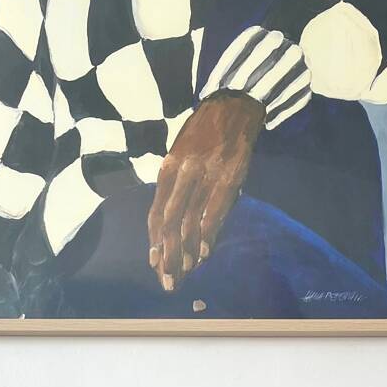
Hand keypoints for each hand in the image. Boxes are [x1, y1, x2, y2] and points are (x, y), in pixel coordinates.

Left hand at [147, 93, 265, 291]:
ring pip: (190, 222)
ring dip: (186, 253)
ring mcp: (205, 176)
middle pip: (169, 223)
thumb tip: (173, 226)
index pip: (156, 214)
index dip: (154, 243)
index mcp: (167, 169)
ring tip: (184, 275)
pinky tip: (203, 254)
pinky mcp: (228, 177)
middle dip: (167, 256)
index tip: (154, 266)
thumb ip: (175, 188)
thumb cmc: (204, 134)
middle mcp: (182, 174)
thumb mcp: (180, 157)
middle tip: (168, 281)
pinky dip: (207, 236)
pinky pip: (213, 213)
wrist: (233, 105)